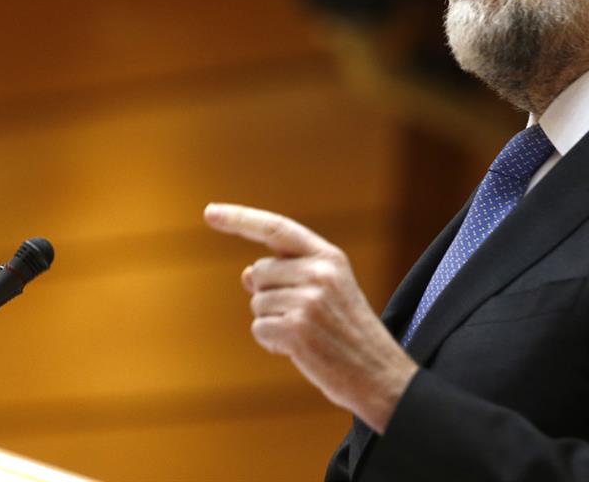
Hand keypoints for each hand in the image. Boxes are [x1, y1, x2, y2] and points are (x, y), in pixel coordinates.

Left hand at [204, 202, 417, 432]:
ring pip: (257, 302)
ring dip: (272, 322)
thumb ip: (290, 274)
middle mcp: (319, 272)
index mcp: (329, 256)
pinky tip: (300, 350)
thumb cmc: (348, 333)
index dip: (241, 219)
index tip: (210, 212)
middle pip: (259, 273)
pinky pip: (259, 328)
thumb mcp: (328, 291)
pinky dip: (272, 342)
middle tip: (304, 317)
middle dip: (268, 295)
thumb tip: (247, 274)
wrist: (378, 375)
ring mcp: (308, 300)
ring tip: (308, 334)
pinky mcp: (296, 329)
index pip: (276, 228)